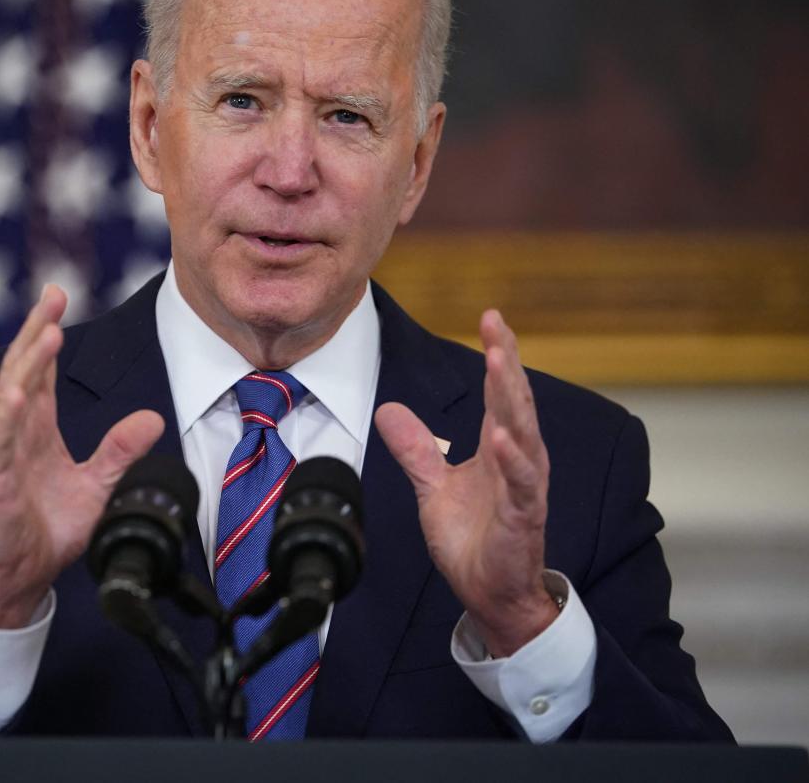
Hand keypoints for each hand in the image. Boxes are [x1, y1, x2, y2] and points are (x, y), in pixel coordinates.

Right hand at [0, 285, 164, 627]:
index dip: (48, 333)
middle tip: (53, 293)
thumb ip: (120, 451)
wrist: (20, 578)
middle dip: (38, 330)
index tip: (59, 296)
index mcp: (36, 429)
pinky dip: (6, 414)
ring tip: (47, 330)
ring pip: (10, 396)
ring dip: (28, 363)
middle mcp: (15, 432)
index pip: (41, 371)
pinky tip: (17, 390)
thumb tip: (153, 417)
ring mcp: (0, 453)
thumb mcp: (97, 485)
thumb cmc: (48, 531)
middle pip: (24, 369)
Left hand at [374, 309, 556, 656]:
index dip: (498, 354)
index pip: (501, 392)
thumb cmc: (473, 539)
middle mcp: (517, 460)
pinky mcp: (522, 516)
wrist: (490, 593)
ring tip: (500, 361)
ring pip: (522, 433)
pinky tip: (501, 436)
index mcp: (499, 448)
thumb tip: (387, 410)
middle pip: (515, 400)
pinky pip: (521, 484)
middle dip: (507, 360)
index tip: (490, 316)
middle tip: (498, 325)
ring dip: (512, 397)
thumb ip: (415, 448)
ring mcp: (524, 486)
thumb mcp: (433, 487)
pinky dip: (512, 459)